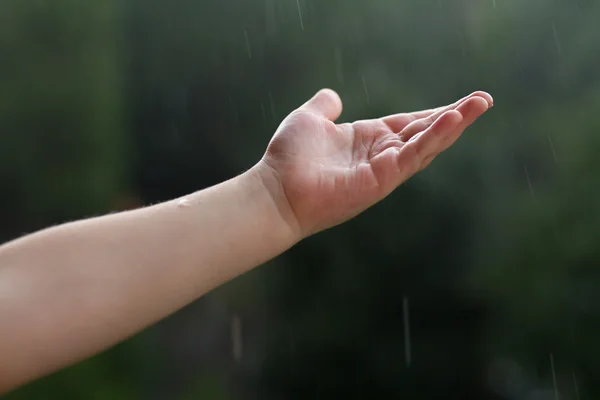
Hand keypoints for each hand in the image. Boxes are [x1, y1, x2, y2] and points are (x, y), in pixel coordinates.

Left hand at [257, 89, 492, 237]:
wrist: (274, 190)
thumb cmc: (288, 158)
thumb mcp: (309, 119)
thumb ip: (325, 106)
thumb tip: (334, 96)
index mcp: (367, 139)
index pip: (408, 124)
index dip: (433, 114)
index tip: (459, 104)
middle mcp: (380, 155)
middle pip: (425, 133)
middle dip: (455, 117)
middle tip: (484, 100)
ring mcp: (383, 170)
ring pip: (426, 144)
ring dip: (453, 125)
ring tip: (479, 105)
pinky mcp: (381, 180)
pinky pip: (412, 155)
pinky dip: (433, 137)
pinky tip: (453, 119)